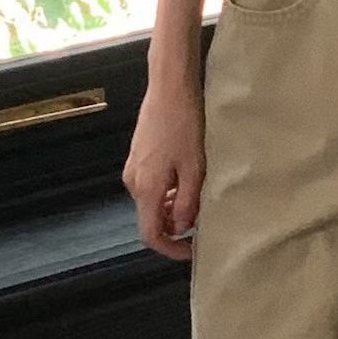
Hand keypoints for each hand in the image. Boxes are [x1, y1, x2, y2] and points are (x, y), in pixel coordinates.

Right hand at [122, 77, 205, 260]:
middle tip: (203, 219)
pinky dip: (168, 190)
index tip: (192, 251)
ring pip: (152, 200)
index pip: (151, 234)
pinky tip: (188, 176)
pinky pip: (152, 184)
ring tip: (200, 194)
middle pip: (151, 217)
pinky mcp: (138, 155)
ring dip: (173, 206)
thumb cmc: (185, 124)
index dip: (171, 249)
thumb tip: (181, 227)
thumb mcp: (194, 167)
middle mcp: (133, 181)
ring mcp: (133, 167)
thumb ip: (187, 202)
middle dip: (176, 225)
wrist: (170, 87)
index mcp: (146, 188)